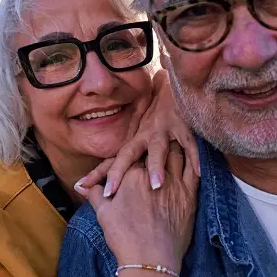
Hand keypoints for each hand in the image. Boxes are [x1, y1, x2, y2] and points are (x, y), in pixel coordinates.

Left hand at [76, 69, 198, 196]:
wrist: (174, 85)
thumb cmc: (159, 114)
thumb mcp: (145, 134)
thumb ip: (136, 154)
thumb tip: (124, 176)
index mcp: (136, 139)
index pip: (114, 158)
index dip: (98, 172)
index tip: (80, 187)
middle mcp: (145, 134)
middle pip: (128, 154)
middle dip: (118, 172)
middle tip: (109, 192)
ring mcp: (163, 128)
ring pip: (157, 148)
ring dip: (156, 166)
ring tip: (156, 185)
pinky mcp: (182, 124)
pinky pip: (189, 143)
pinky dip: (194, 157)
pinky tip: (197, 173)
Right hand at [80, 141, 197, 269]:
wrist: (150, 260)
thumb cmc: (124, 237)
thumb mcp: (104, 213)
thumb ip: (94, 194)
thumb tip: (81, 185)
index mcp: (132, 174)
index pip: (132, 155)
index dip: (133, 155)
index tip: (135, 155)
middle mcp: (154, 173)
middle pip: (156, 150)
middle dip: (156, 145)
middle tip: (159, 138)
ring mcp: (175, 183)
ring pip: (177, 155)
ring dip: (174, 148)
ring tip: (175, 143)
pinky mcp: (190, 195)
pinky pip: (195, 170)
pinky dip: (195, 160)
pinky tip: (194, 158)